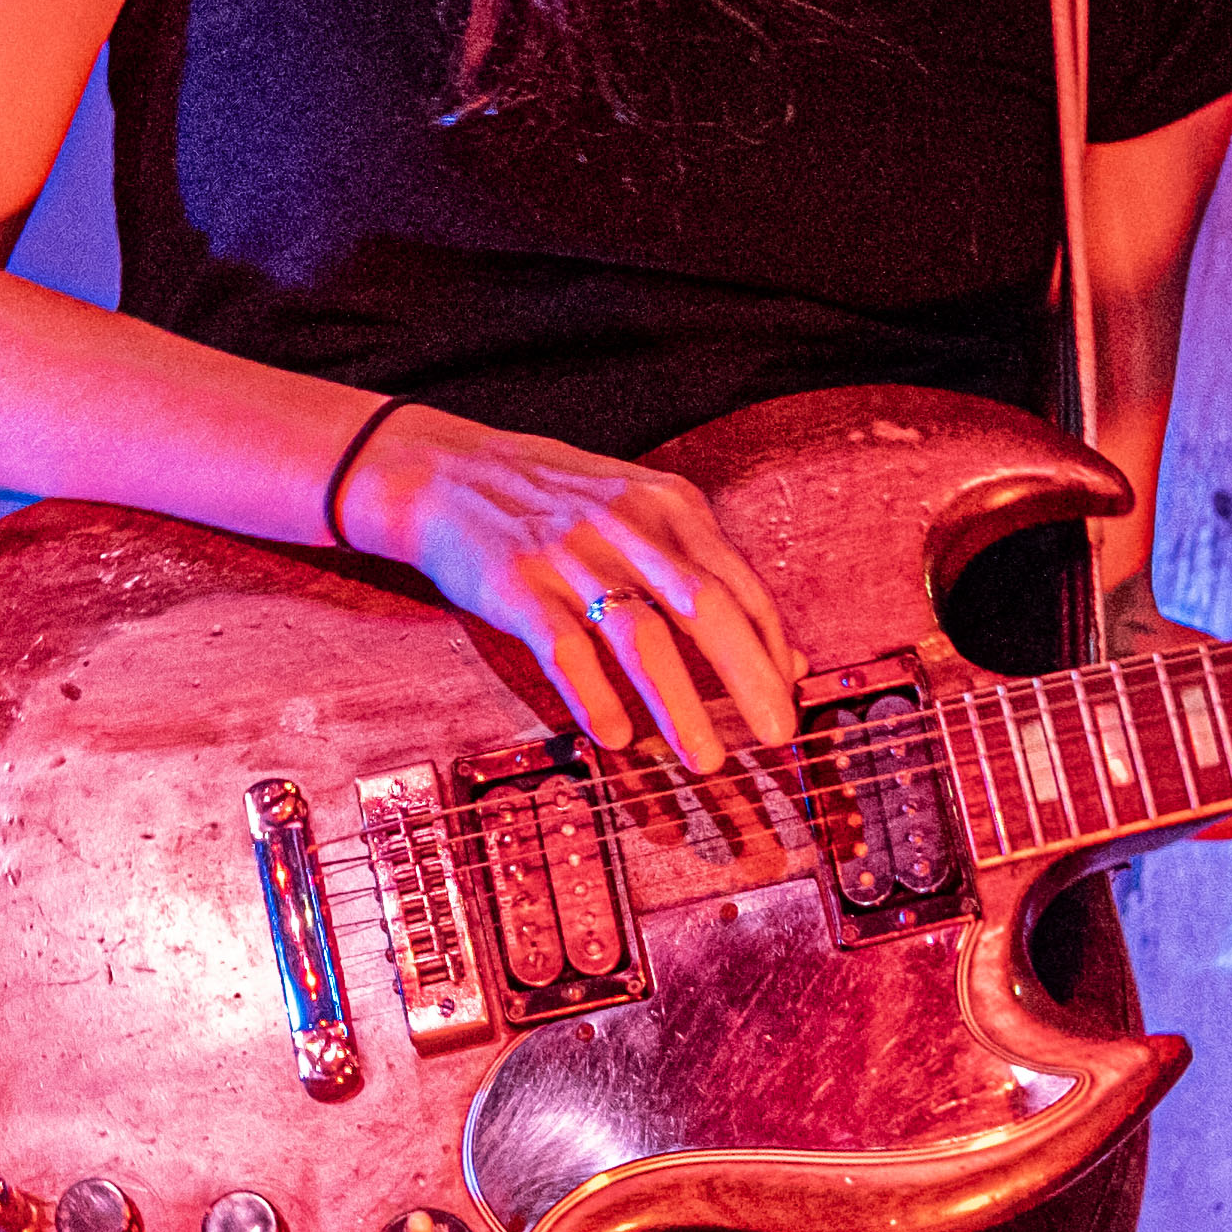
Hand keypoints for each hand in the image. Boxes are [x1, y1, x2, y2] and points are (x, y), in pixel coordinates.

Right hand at [351, 412, 803, 762]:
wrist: (443, 472)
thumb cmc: (553, 502)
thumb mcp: (639, 513)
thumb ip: (705, 572)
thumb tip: (784, 659)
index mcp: (668, 504)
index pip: (740, 585)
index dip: (771, 649)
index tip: (788, 701)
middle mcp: (626, 525)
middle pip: (706, 607)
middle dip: (749, 678)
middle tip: (776, 735)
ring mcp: (570, 554)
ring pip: (641, 637)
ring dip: (681, 704)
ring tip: (705, 759)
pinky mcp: (517, 584)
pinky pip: (565, 649)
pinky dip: (595, 696)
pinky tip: (616, 737)